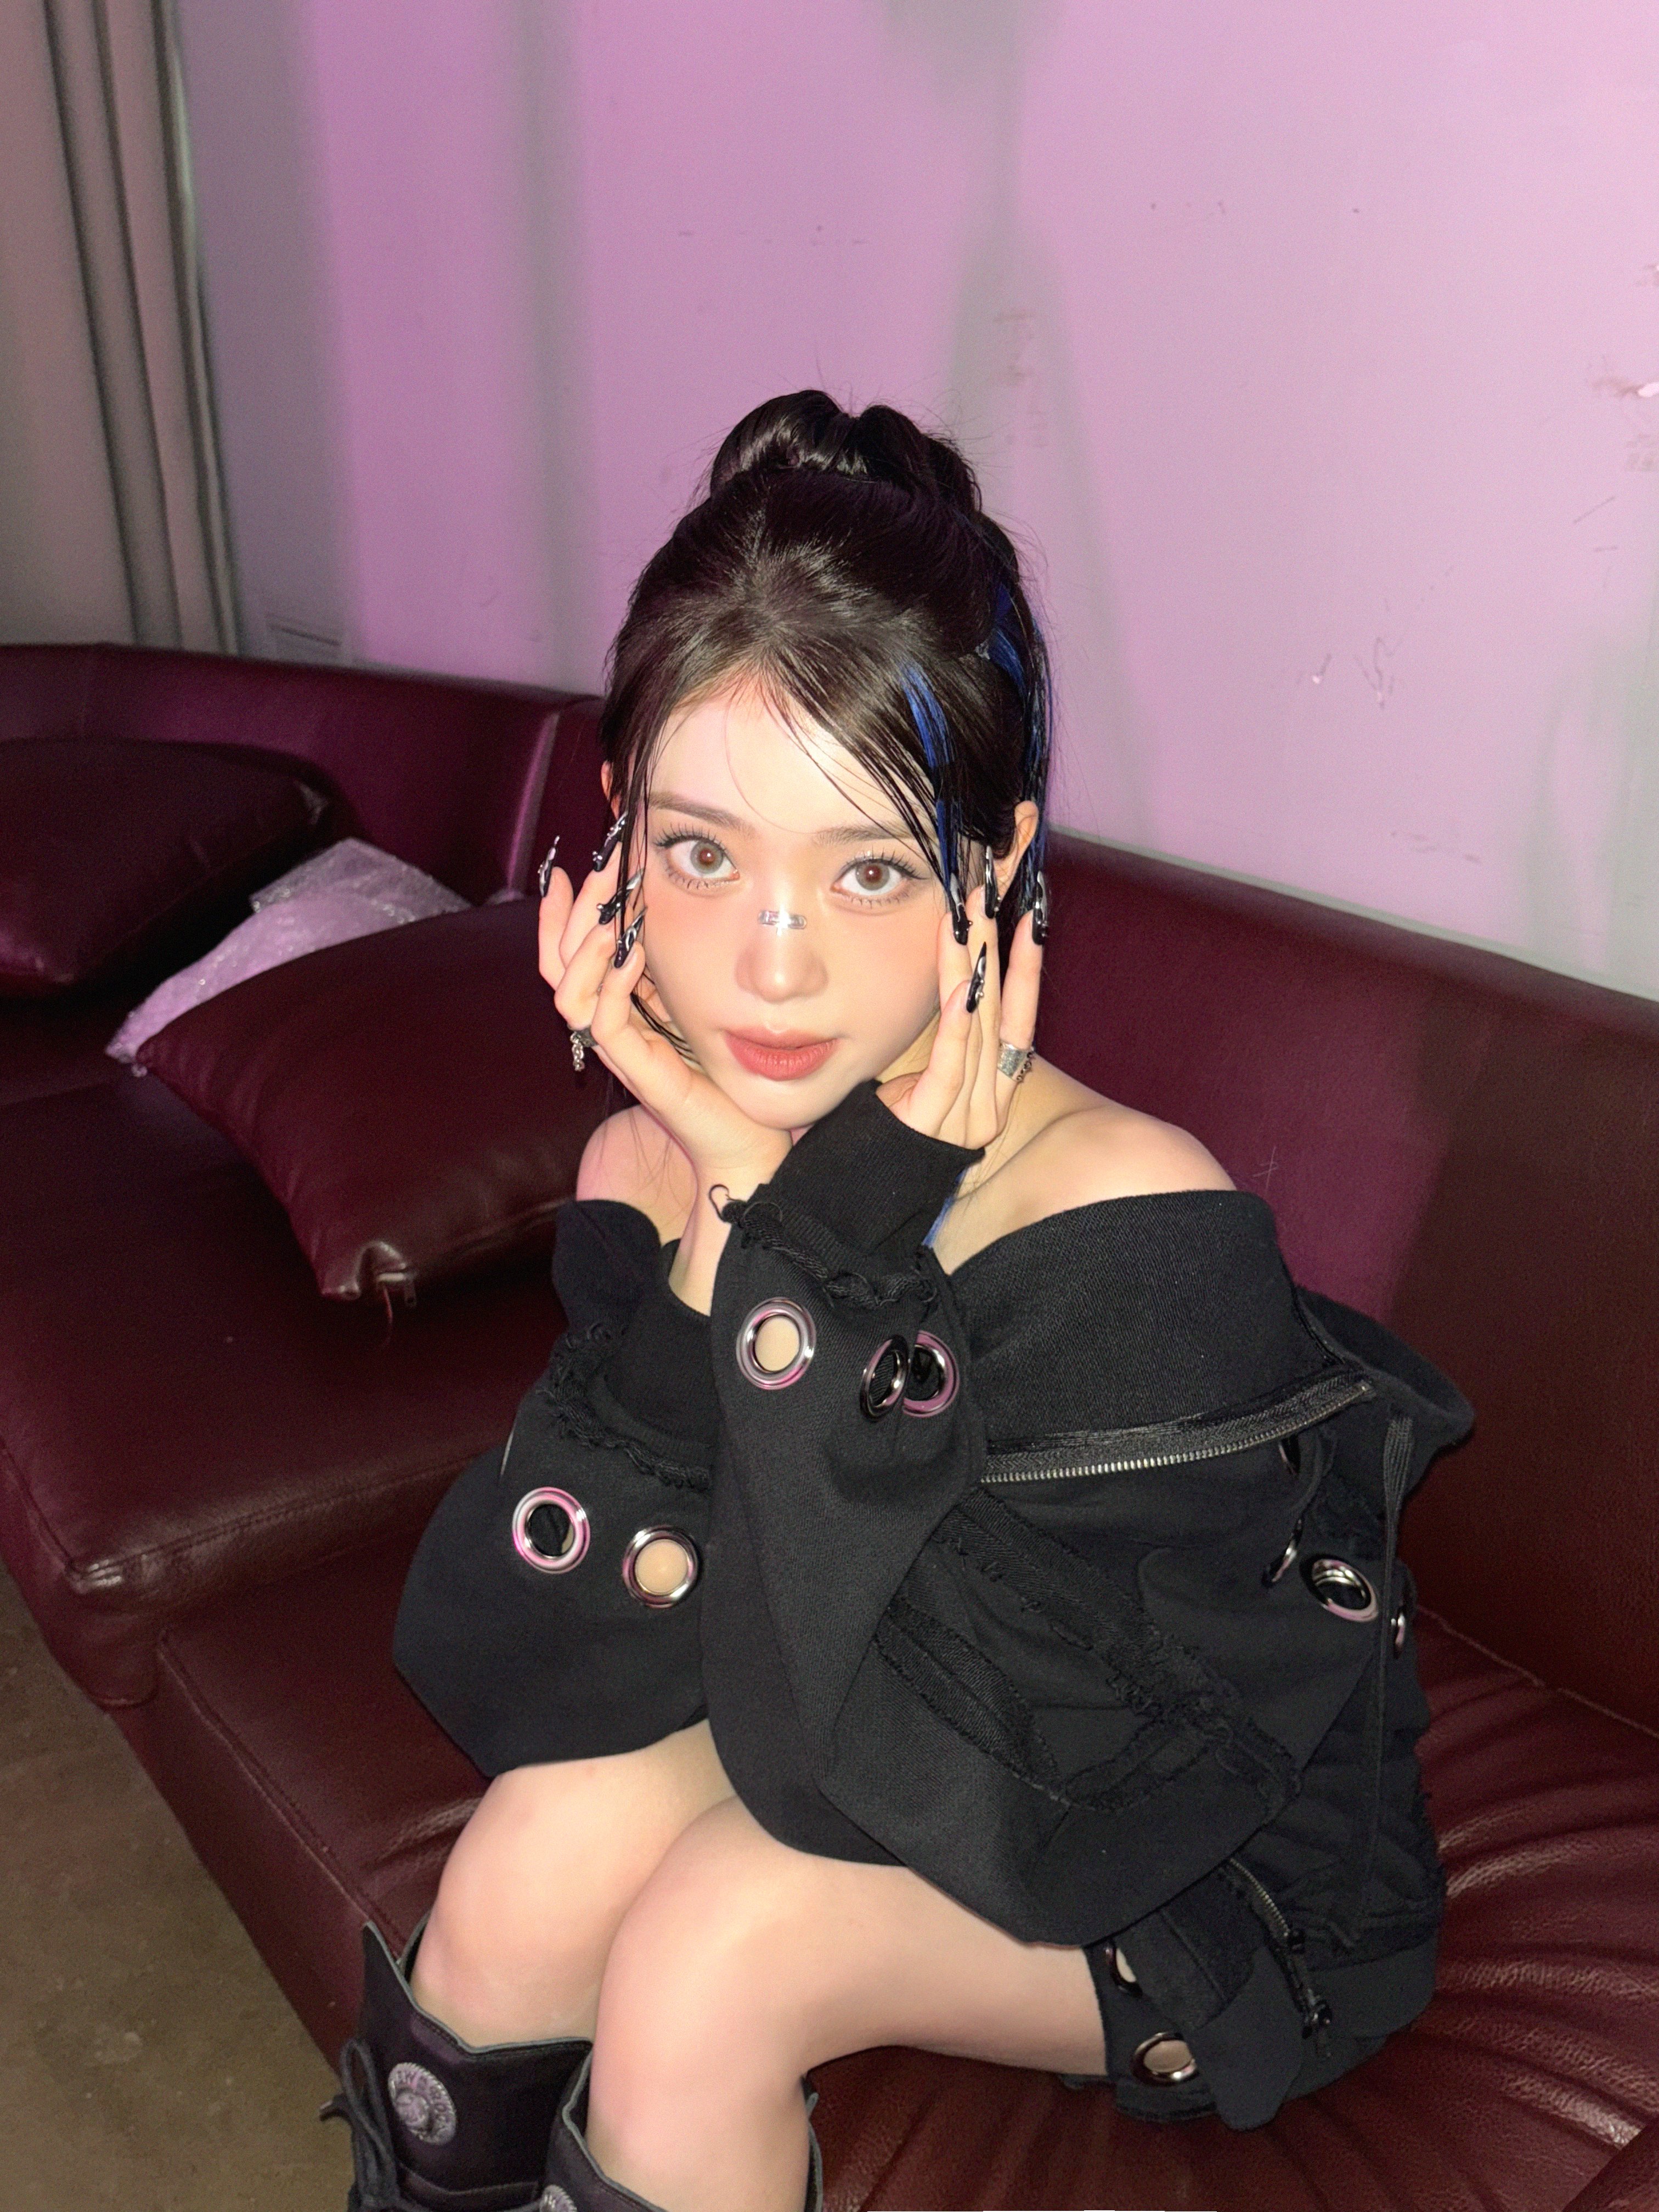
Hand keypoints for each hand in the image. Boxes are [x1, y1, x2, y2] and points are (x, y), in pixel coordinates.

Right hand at [537, 834, 791, 1203]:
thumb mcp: (687, 1003)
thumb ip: (663, 969)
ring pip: (569, 993)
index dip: (556, 917)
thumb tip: (652, 913)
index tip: (562, 871)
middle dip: (573, 913)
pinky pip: (605, 1022)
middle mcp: (605, 1029)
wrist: (743, 1135)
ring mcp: (618, 1052)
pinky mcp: (638, 1070)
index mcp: (612, 1010)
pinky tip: (634, 953)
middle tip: (596, 871)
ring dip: (586, 945)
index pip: (563, 958)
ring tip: (611, 910)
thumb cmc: (719, 1071)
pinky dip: (614, 982)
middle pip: (557, 967)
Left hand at [877, 877, 1042, 1153]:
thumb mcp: (928, 1076)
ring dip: (974, 965)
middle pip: (999, 1011)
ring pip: (978, 1027)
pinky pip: (952, 1064)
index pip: (1019, 1019)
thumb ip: (950, 1040)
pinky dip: (959, 1022)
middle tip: (990, 895)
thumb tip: (953, 983)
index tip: (1030, 919)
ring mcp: (966, 1116)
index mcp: (994, 1090)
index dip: (1026, 968)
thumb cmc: (890, 1127)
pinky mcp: (934, 1121)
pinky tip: (963, 984)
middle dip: (996, 947)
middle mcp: (990, 1103)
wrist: (859, 1192)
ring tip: (970, 918)